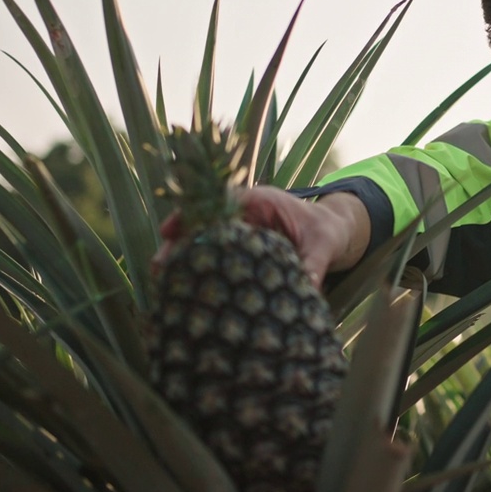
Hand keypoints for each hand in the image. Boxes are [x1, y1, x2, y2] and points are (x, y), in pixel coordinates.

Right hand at [154, 186, 367, 286]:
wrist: (331, 233)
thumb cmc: (326, 232)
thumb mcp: (323, 246)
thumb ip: (312, 265)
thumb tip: (307, 289)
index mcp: (260, 201)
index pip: (217, 202)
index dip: (191, 215)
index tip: (170, 231)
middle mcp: (242, 213)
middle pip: (202, 223)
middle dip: (179, 243)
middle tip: (159, 266)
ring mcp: (237, 231)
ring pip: (202, 240)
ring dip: (183, 258)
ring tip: (162, 282)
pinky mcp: (237, 249)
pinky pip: (212, 254)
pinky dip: (198, 268)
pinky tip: (183, 289)